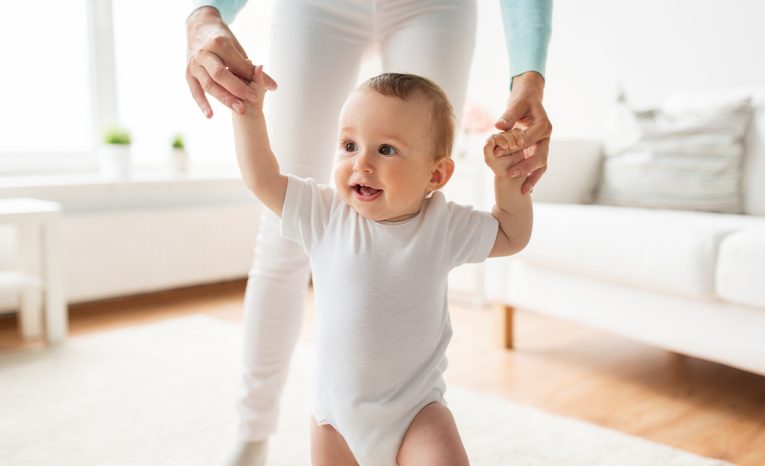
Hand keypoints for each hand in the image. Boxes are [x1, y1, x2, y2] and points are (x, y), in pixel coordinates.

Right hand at [185, 6, 277, 117]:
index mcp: (219, 43)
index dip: (250, 78)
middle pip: (220, 75)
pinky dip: (202, 103)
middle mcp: (204, 53)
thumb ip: (251, 68)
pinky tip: (210, 115)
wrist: (199, 28)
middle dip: (237, 89)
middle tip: (253, 101)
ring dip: (224, 98)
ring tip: (239, 110)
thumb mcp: (237, 49)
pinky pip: (194, 90)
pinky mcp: (188, 73)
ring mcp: (194, 64)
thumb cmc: (223, 40)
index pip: (237, 64)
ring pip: (208, 84)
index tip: (265, 91)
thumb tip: (273, 87)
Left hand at [483, 129, 525, 178]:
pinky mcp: (517, 139)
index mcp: (490, 142)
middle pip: (505, 133)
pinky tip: (522, 142)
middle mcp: (499, 138)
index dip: (500, 140)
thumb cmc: (499, 168)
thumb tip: (490, 138)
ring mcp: (509, 138)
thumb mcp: (490, 160)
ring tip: (519, 145)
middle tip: (513, 147)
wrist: (512, 174)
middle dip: (509, 138)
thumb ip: (487, 150)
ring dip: (516, 136)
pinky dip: (521, 136)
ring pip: (513, 132)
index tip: (505, 147)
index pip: (495, 137)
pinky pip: (520, 133)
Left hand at [494, 72, 551, 193]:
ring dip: (532, 177)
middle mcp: (546, 136)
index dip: (512, 147)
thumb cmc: (522, 100)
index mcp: (543, 125)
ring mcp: (544, 144)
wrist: (530, 98)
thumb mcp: (516, 104)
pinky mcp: (539, 149)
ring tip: (524, 190)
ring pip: (542, 164)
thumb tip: (499, 126)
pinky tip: (526, 189)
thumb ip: (508, 115)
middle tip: (511, 174)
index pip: (528, 139)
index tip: (498, 153)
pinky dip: (533, 177)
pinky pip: (538, 165)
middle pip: (540, 156)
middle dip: (526, 167)